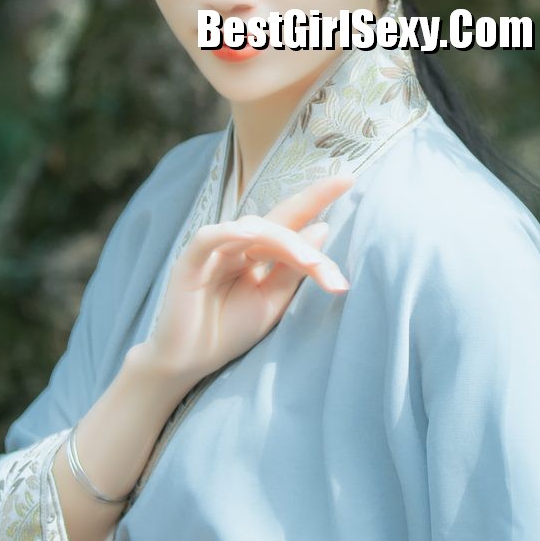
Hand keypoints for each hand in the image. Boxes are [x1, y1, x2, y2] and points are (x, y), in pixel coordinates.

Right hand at [145, 173, 354, 388]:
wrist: (189, 362)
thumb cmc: (229, 330)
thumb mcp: (271, 302)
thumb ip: (293, 269)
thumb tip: (322, 227)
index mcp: (259, 252)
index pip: (291, 219)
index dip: (316, 197)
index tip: (350, 178)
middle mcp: (238, 243)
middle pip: (280, 227)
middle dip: (309, 245)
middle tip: (332, 274)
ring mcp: (214, 248)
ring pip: (254, 229)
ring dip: (285, 243)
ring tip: (311, 264)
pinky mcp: (190, 259)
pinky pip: (212, 237)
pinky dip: (232, 232)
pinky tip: (252, 234)